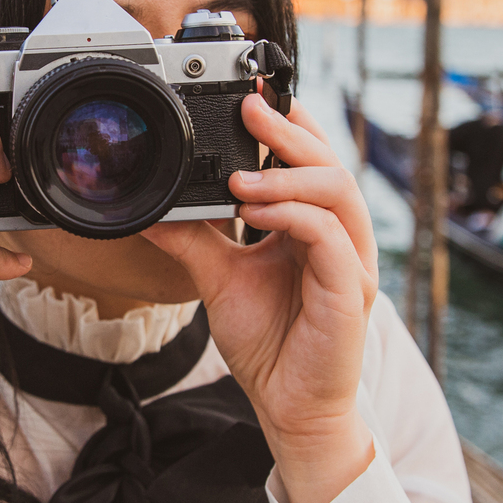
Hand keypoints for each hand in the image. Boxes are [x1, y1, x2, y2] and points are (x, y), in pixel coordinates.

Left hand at [143, 94, 377, 502]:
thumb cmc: (268, 345)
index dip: (288, 123)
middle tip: (249, 108)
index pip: (311, 161)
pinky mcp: (350, 290)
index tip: (250, 95)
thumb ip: (193, 239)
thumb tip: (152, 207)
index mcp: (314, 227)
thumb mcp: (218, 279)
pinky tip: (255, 210)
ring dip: (287, 173)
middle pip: (330, 163)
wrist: (289, 408)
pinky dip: (292, 214)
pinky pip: (329, 235)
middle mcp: (339, 237)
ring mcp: (350, 261)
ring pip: (338, 190)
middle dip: (289, 130)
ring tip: (240, 174)